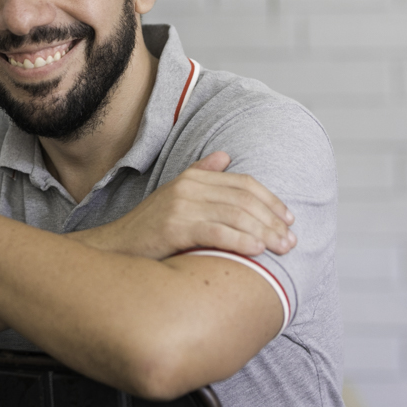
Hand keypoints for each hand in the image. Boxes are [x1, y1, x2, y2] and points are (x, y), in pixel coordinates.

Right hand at [73, 151, 295, 259]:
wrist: (115, 248)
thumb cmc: (150, 228)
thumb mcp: (176, 196)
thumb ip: (201, 173)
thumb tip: (225, 155)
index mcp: (193, 178)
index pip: (243, 183)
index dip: (270, 200)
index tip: (289, 219)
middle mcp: (188, 187)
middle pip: (243, 199)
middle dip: (273, 220)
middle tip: (291, 241)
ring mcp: (180, 206)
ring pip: (235, 215)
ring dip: (265, 232)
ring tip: (281, 248)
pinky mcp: (174, 227)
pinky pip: (217, 232)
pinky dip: (241, 241)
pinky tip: (257, 251)